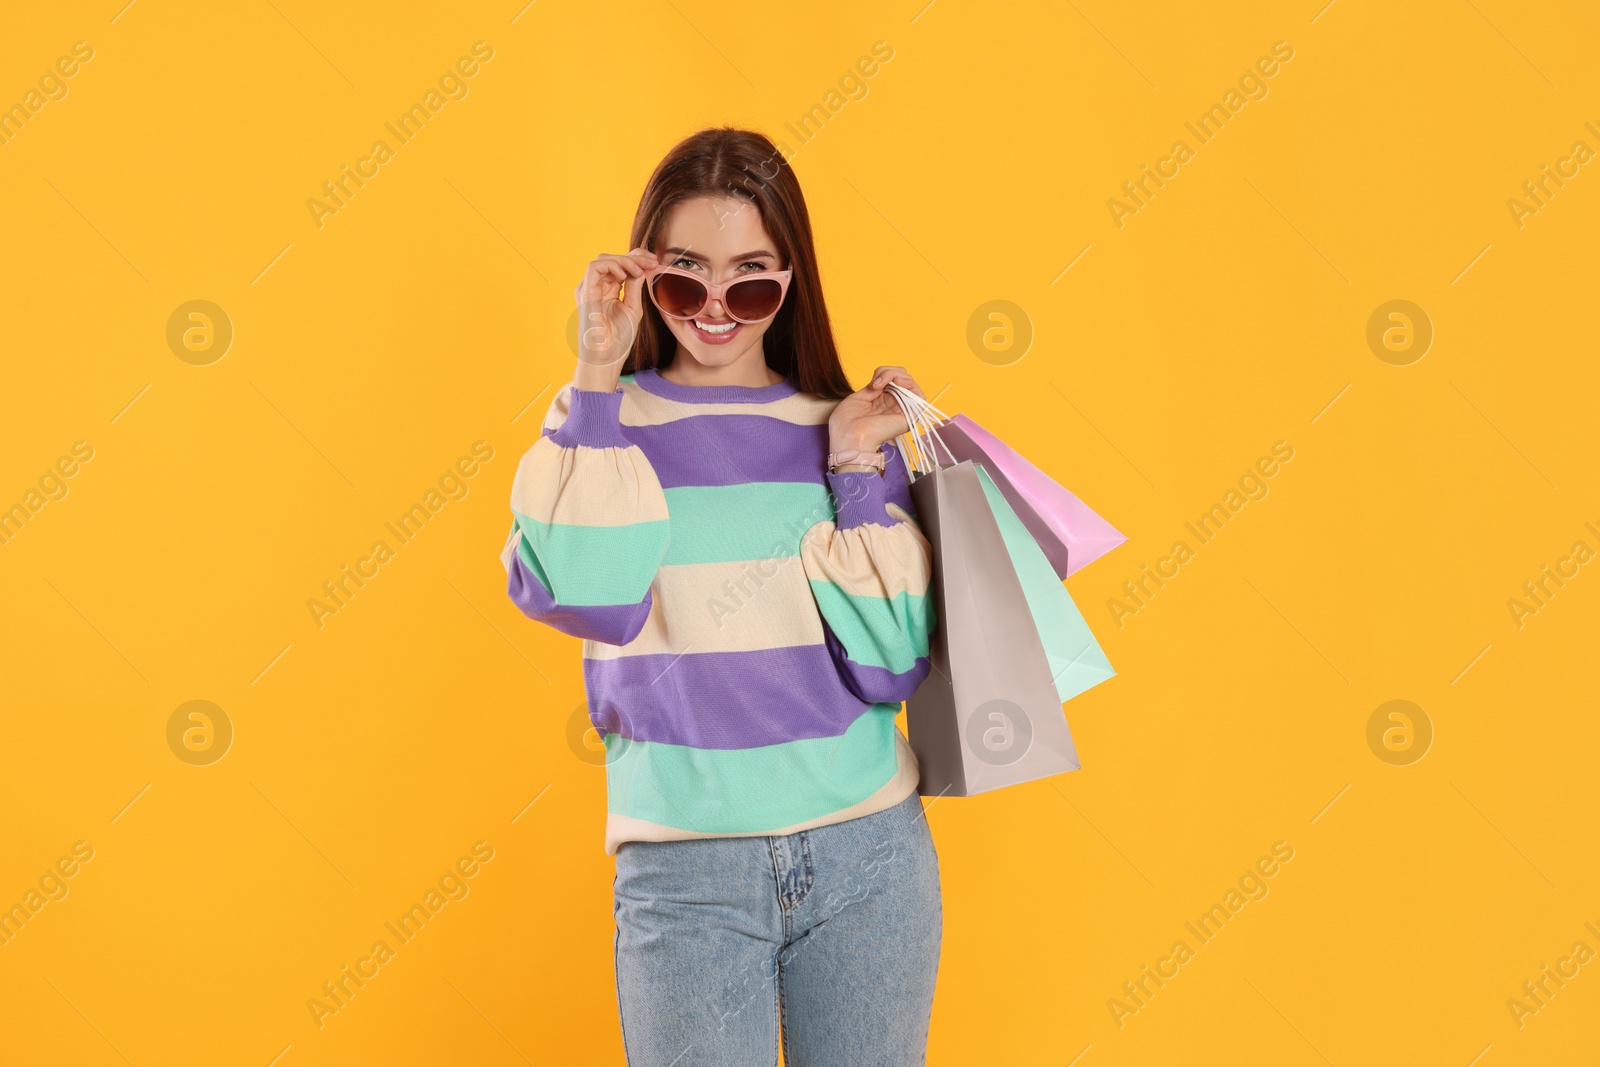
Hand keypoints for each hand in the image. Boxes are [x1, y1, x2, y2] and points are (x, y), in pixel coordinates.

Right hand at [572, 246, 657, 391]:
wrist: (606, 358)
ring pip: (604, 259)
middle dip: (634, 257)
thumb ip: (635, 286)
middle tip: (652, 261)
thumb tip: (642, 267)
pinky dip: (611, 265)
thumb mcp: (633, 308)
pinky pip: (594, 267)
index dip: (637, 259)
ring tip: (639, 270)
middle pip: (613, 259)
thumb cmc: (618, 340)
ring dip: (624, 260)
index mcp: (607, 291)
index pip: (620, 266)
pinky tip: (625, 275)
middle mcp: (596, 287)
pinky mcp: (585, 291)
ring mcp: (589, 288)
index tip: (655, 262)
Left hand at [828, 365, 925, 457]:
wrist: (847, 438)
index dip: (883, 373)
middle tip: (876, 384)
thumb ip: (875, 386)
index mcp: (881, 402)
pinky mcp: (910, 417)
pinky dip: (908, 383)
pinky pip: (919, 396)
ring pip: (910, 383)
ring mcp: (902, 411)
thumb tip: (885, 378)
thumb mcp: (860, 396)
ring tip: (883, 383)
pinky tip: (896, 383)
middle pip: (902, 378)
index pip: (892, 379)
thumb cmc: (846, 424)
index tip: (871, 383)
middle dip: (889, 372)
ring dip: (896, 375)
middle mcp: (894, 406)